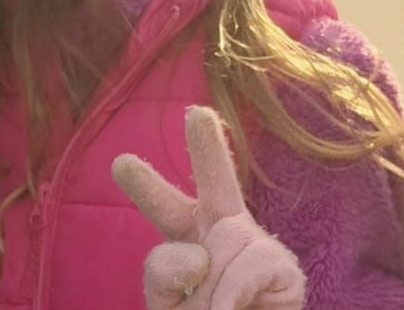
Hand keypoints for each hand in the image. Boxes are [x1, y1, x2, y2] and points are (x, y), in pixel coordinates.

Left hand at [112, 106, 305, 309]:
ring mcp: (255, 248)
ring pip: (218, 249)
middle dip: (207, 146)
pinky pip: (246, 268)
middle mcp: (222, 236)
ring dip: (209, 292)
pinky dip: (232, 294)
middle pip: (217, 182)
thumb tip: (203, 255)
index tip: (121, 160)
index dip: (145, 185)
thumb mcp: (167, 304)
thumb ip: (166, 274)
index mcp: (187, 244)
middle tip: (197, 113)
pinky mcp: (282, 268)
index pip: (164, 212)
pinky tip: (237, 309)